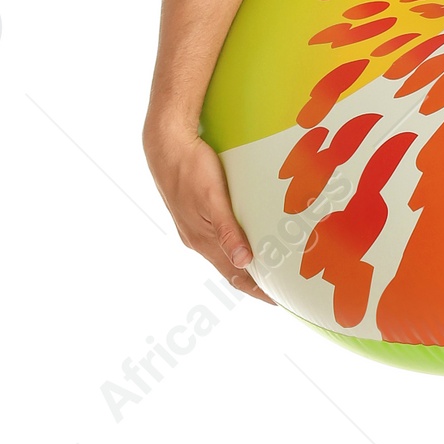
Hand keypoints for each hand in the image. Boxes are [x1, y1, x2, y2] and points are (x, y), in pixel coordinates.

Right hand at [144, 121, 272, 302]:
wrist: (164, 143)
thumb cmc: (190, 166)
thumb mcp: (212, 198)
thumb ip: (227, 231)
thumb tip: (243, 262)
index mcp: (202, 240)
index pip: (234, 275)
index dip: (255, 290)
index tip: (276, 300)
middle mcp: (196, 238)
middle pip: (229, 269)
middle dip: (252, 281)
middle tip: (278, 288)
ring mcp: (192, 227)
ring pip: (222, 254)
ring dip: (243, 265)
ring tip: (265, 269)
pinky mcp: (192, 213)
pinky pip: (216, 238)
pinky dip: (233, 246)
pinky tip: (242, 240)